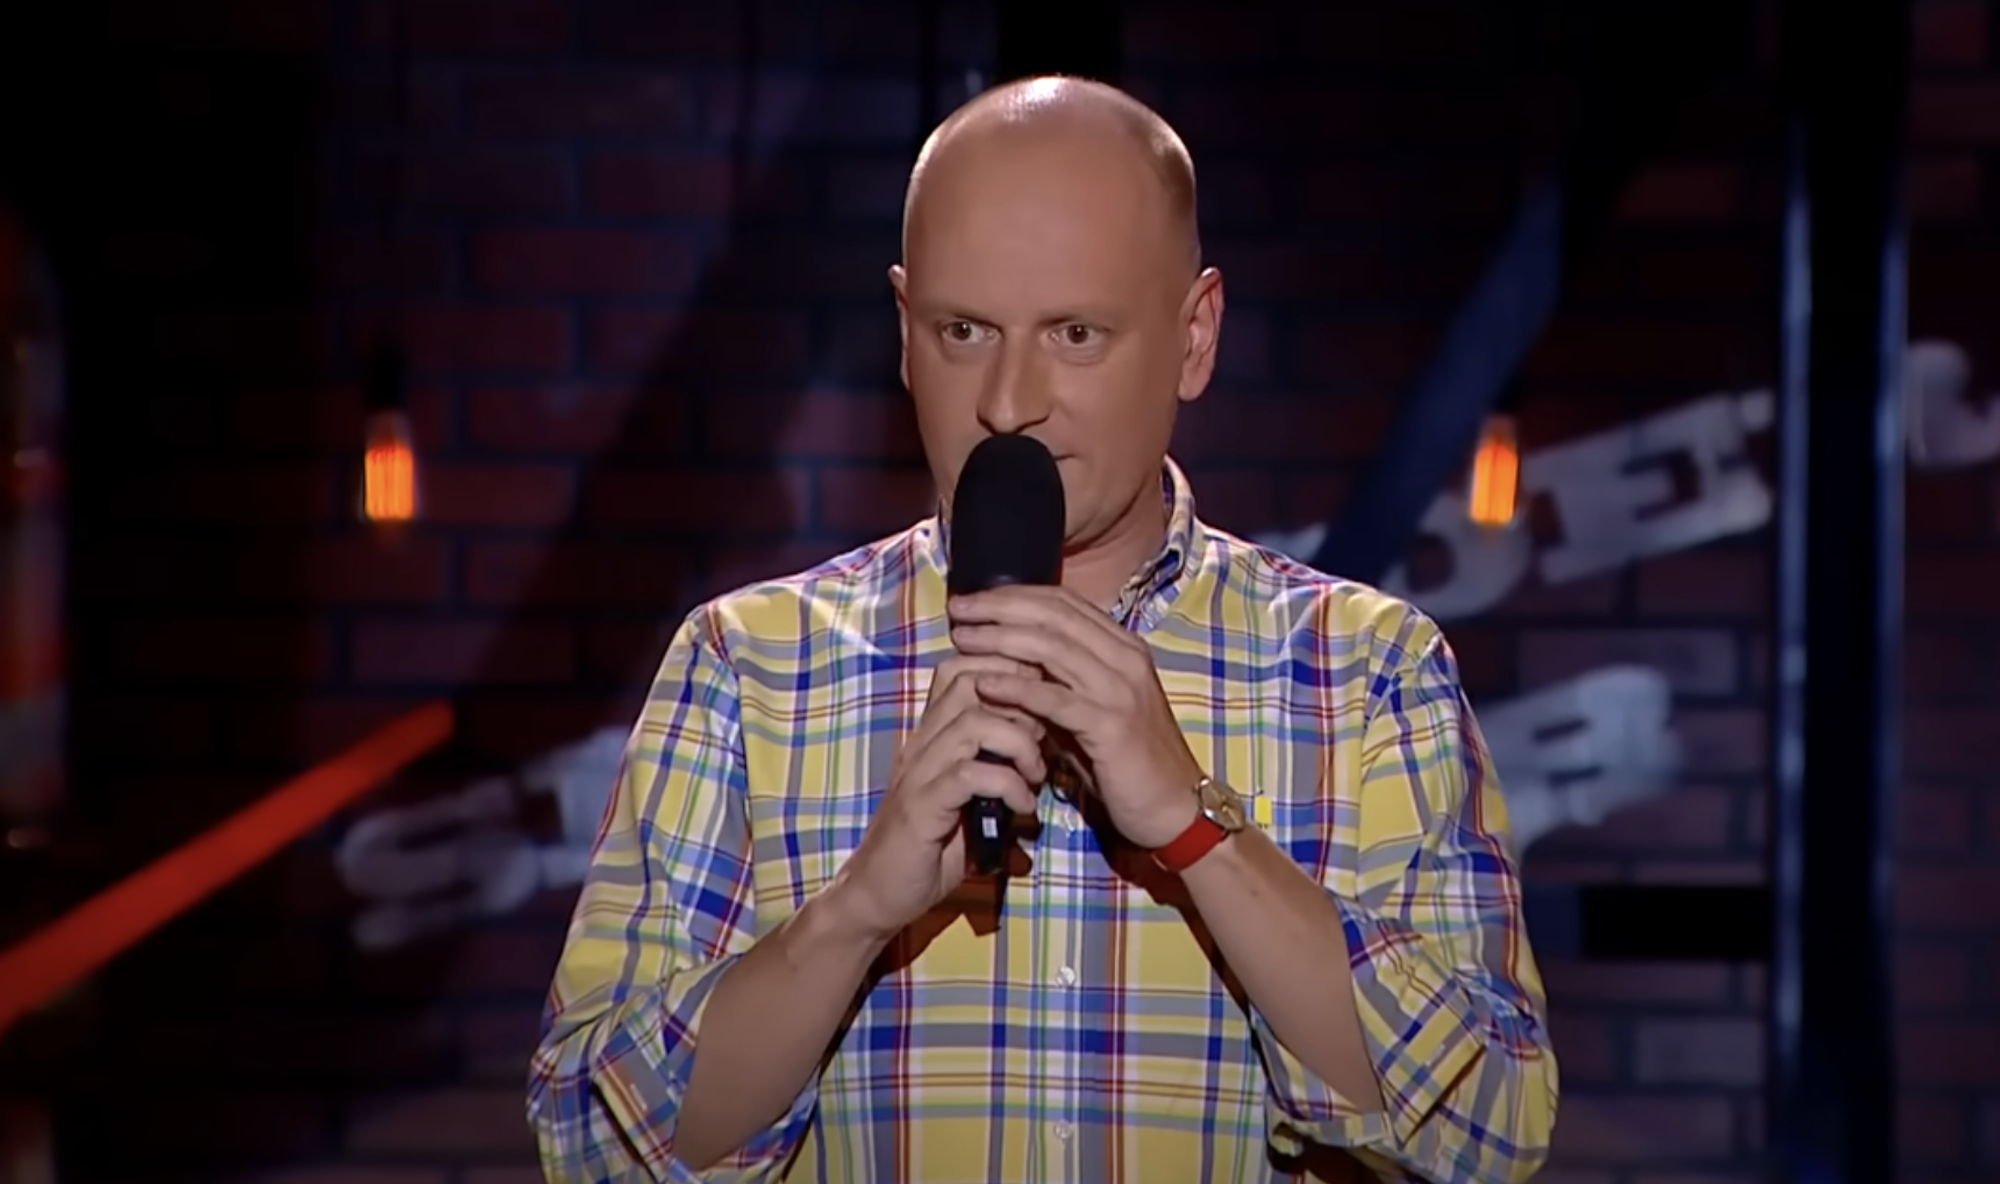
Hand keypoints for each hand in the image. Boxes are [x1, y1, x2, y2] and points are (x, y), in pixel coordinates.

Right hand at [828, 654, 1046, 943]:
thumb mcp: (972, 799)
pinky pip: (971, 775)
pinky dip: (1009, 785)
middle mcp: (922, 742)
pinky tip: (1024, 807)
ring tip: (1037, 774)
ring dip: (1021, 745)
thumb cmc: (931, 846)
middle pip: (970, 682)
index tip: (1042, 701)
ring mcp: (918, 772)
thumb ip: (999, 768)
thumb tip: (1049, 750)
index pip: (962, 669)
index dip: (1006, 670)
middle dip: (1021, 701)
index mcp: (932, 734)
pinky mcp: (921, 807)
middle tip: (1047, 736)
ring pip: (975, 724)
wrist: (879, 893)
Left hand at [947, 586, 1204, 848]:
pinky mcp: (1112, 726)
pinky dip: (1017, 688)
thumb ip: (1059, 684)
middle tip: (958, 609)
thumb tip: (1007, 664)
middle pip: (1054, 616)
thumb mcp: (1092, 711)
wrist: (1175, 808)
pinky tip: (985, 684)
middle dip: (1000, 608)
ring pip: (1052, 648)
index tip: (974, 599)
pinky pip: (1056, 699)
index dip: (1014, 595)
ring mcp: (1121, 690)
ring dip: (1000, 639)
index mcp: (1123, 646)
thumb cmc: (1127, 762)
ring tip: (963, 638)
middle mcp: (1125, 658)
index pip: (1063, 602)